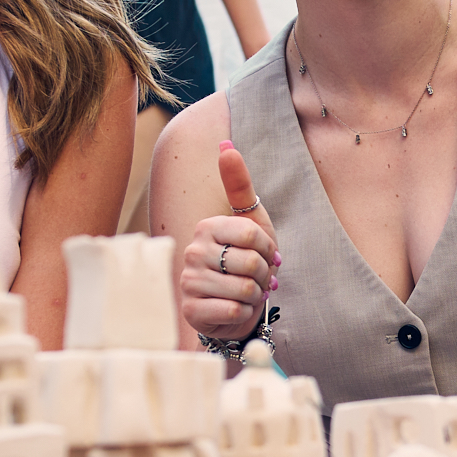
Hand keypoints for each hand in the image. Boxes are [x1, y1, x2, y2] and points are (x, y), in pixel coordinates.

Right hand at [179, 142, 278, 344]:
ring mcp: (189, 282)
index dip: (268, 249)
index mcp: (206, 227)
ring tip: (246, 292)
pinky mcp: (192, 310)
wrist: (236, 305)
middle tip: (255, 277)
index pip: (253, 235)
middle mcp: (192, 251)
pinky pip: (234, 310)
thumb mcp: (250, 221)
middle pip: (251, 263)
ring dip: (255, 295)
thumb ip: (239, 185)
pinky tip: (235, 308)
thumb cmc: (245, 261)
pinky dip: (244, 312)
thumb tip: (226, 145)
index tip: (262, 253)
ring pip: (245, 288)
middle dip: (264, 274)